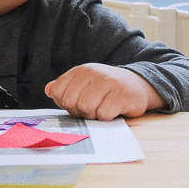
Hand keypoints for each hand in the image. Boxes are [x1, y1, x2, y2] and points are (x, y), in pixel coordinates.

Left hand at [46, 64, 164, 120]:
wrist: (140, 86)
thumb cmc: (109, 89)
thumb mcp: (87, 83)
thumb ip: (66, 87)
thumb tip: (48, 89)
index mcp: (81, 70)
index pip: (58, 92)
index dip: (66, 103)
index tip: (79, 102)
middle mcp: (93, 73)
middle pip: (71, 102)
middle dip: (80, 111)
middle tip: (93, 108)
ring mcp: (108, 82)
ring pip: (86, 108)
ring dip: (94, 115)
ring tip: (103, 109)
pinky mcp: (121, 95)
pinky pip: (103, 113)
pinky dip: (107, 117)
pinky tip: (114, 110)